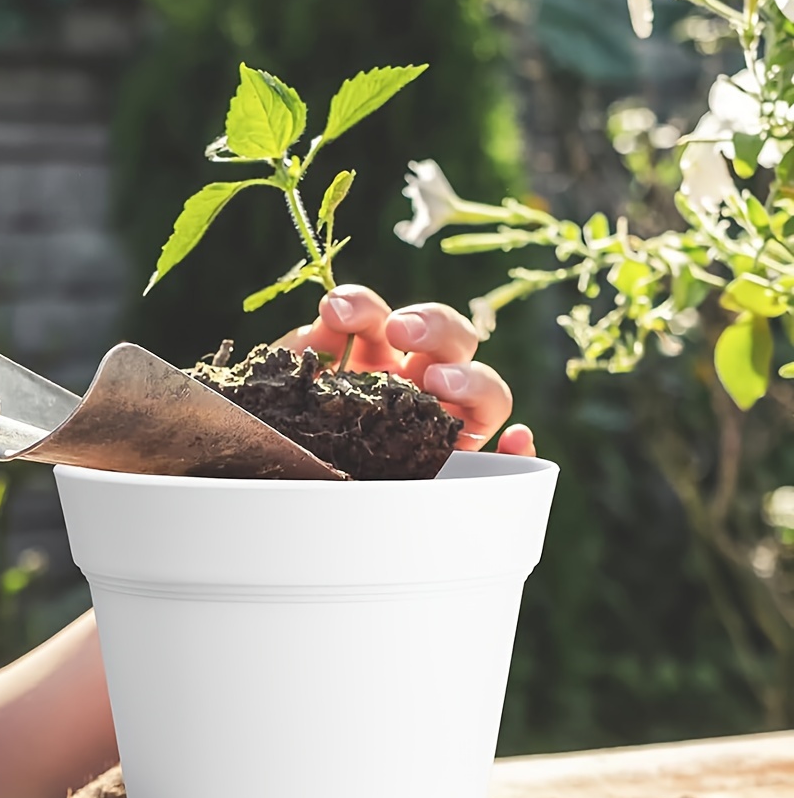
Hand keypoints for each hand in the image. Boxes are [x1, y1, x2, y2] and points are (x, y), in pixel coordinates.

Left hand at [273, 284, 535, 455]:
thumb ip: (303, 354)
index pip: (380, 319)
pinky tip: (516, 442)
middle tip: (400, 332)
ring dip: (472, 379)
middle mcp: (416, 384)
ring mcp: (443, 426)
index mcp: (372, 357)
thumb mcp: (284, 392)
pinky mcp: (458, 470)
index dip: (364, 306)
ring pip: (486, 392)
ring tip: (439, 383)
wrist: (279, 491)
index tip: (337, 311)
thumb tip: (324, 329)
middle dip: (432, 324)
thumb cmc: (285, 440)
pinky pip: (502, 463)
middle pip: (452, 339)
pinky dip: (518, 450)